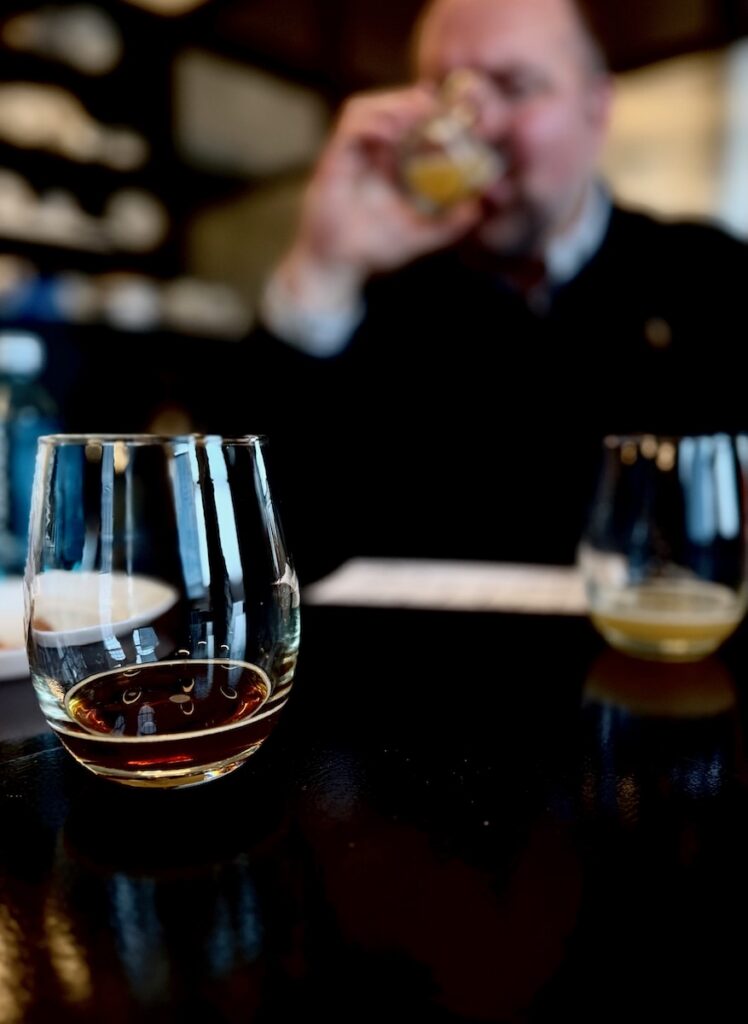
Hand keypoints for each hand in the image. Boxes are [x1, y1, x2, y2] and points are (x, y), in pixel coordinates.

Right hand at [275, 85, 482, 308]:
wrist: (336, 264)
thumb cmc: (373, 247)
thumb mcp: (419, 235)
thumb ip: (448, 225)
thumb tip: (477, 209)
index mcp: (388, 159)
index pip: (407, 118)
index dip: (430, 108)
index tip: (455, 115)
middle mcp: (368, 150)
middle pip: (389, 104)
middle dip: (415, 101)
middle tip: (441, 109)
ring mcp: (348, 152)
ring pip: (368, 106)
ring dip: (394, 105)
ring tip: (420, 115)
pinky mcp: (333, 158)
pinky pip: (351, 127)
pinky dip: (374, 124)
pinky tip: (394, 135)